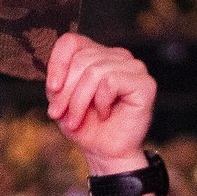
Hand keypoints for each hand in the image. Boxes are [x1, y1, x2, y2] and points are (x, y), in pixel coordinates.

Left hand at [45, 35, 156, 173]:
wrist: (105, 153)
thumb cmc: (85, 127)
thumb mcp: (62, 99)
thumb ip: (58, 79)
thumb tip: (56, 74)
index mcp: (97, 54)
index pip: (71, 42)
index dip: (57, 64)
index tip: (52, 91)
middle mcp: (117, 56)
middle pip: (81, 59)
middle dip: (66, 92)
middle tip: (60, 115)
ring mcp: (133, 67)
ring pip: (95, 71)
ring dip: (79, 101)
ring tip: (76, 120)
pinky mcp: (145, 83)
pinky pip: (111, 81)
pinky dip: (101, 102)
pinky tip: (105, 113)